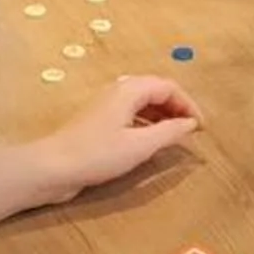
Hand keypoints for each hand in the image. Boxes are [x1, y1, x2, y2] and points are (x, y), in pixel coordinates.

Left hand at [26, 74, 201, 203]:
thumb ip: (169, 132)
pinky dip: (147, 122)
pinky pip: (131, 112)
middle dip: (177, 107)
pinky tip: (150, 140)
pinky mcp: (99, 120)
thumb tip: (190, 124)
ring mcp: (106, 104)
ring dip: (163, 115)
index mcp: (130, 89)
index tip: (201, 127)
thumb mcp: (140, 146)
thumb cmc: (97, 154)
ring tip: (175, 135)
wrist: (52, 167)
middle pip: (156, 90)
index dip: (189, 104)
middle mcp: (118, 90)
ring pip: (143, 101)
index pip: (169, 87)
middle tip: (191, 129)